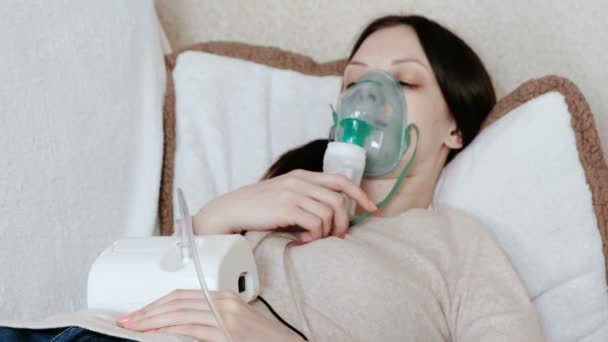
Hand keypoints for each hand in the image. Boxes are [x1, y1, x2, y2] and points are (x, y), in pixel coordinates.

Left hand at [116, 290, 302, 341]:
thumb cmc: (263, 341)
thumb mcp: (233, 325)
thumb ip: (208, 322)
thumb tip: (180, 327)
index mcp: (224, 296)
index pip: (182, 295)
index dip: (156, 302)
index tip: (138, 313)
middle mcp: (223, 301)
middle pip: (176, 300)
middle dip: (147, 310)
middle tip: (126, 320)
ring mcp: (225, 315)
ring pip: (179, 312)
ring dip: (151, 319)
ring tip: (132, 327)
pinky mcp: (227, 329)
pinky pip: (190, 327)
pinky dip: (168, 329)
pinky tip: (154, 334)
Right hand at [194, 169, 376, 241]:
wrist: (232, 209)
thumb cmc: (259, 207)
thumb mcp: (285, 193)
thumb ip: (306, 196)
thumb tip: (332, 214)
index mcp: (302, 175)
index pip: (340, 180)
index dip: (360, 194)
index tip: (371, 208)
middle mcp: (300, 181)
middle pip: (339, 199)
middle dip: (345, 222)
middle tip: (339, 236)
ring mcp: (293, 193)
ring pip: (329, 213)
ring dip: (327, 232)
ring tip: (314, 239)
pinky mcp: (286, 208)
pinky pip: (315, 224)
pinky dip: (313, 236)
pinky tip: (302, 240)